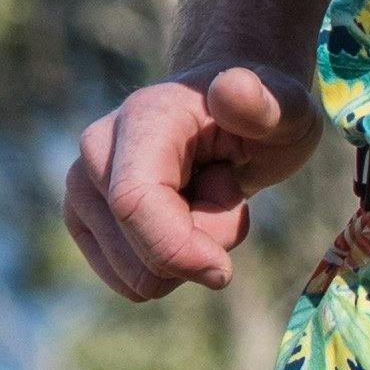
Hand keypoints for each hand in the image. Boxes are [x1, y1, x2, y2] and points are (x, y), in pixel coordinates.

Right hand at [63, 66, 327, 300]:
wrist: (229, 117)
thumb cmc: (264, 116)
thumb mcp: (288, 110)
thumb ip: (267, 104)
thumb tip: (231, 87)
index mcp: (143, 119)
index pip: (133, 203)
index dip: (177, 250)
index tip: (224, 268)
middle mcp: (98, 148)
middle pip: (138, 258)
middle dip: (196, 251)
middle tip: (223, 192)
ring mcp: (82, 184)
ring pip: (135, 277)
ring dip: (185, 255)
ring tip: (203, 199)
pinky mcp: (82, 217)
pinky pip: (129, 282)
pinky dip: (167, 266)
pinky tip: (183, 217)